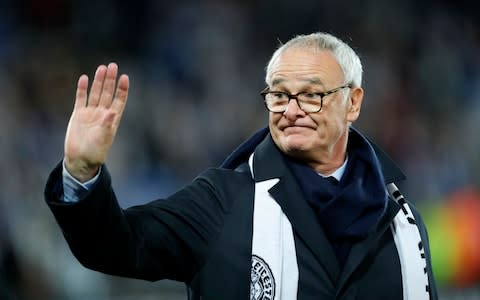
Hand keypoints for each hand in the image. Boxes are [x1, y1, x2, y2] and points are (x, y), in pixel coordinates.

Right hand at [64, 63, 128, 181]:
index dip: (122, 89)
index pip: (119, 100)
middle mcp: (102, 113)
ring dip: (98, 81)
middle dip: (110, 80)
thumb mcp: (103, 139)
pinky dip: (82, 89)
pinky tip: (84, 78)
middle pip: (107, 93)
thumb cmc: (95, 152)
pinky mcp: (78, 115)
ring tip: (102, 68)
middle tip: (113, 65)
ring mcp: (90, 113)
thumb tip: (112, 112)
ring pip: (95, 93)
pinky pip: (80, 99)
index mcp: (112, 119)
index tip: (124, 77)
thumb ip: (107, 124)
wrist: (80, 159)